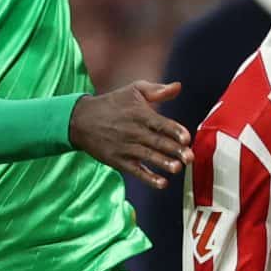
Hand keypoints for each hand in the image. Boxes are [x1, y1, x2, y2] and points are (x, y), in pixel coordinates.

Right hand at [69, 81, 188, 189]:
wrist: (80, 120)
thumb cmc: (112, 104)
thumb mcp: (132, 91)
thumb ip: (157, 90)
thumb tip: (178, 86)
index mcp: (139, 114)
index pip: (160, 123)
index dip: (174, 130)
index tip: (186, 138)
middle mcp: (133, 131)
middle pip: (157, 142)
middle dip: (175, 150)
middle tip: (190, 157)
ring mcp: (125, 147)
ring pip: (148, 156)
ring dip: (163, 163)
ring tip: (177, 168)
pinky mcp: (118, 161)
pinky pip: (135, 171)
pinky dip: (148, 178)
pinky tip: (162, 183)